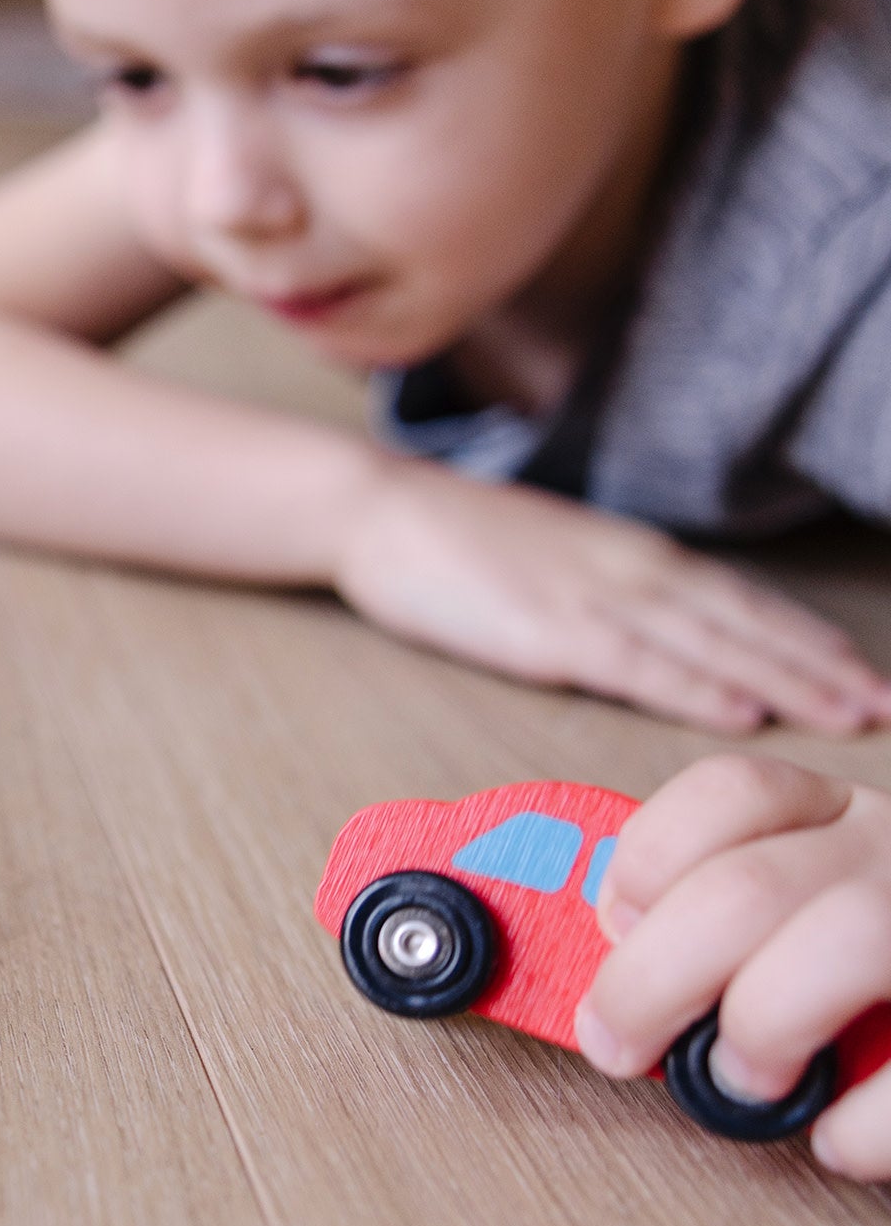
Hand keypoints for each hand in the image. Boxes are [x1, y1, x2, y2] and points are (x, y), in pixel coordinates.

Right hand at [332, 460, 890, 733]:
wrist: (384, 511)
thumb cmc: (459, 540)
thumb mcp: (556, 557)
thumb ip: (613, 592)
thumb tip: (660, 634)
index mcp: (635, 555)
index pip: (743, 600)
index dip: (810, 639)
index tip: (867, 673)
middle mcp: (632, 571)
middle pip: (747, 623)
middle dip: (823, 667)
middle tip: (886, 705)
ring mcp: (593, 598)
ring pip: (711, 645)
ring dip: (787, 682)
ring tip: (849, 714)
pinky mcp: (548, 631)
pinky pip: (637, 667)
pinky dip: (695, 690)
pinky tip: (742, 714)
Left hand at [579, 755, 890, 1178]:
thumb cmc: (885, 969)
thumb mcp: (823, 908)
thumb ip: (742, 922)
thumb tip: (615, 989)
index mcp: (849, 819)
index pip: (732, 792)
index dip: (648, 859)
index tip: (614, 928)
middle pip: (746, 887)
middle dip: (651, 980)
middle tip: (619, 1044)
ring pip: (842, 939)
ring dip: (763, 1024)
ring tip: (746, 1082)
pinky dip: (868, 1119)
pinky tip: (839, 1138)